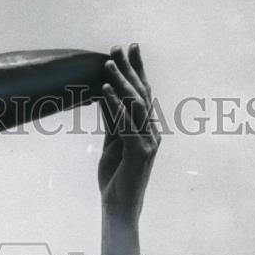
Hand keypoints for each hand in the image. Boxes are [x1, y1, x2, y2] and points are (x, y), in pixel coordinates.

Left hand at [97, 44, 159, 221]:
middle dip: (131, 68)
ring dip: (120, 81)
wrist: (119, 207)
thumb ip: (113, 121)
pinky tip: (103, 91)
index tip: (128, 49)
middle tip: (118, 46)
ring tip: (107, 64)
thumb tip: (104, 95)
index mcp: (146, 129)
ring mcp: (148, 141)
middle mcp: (151, 132)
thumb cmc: (116, 178)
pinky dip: (114, 105)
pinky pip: (126, 123)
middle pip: (141, 93)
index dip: (137, 70)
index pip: (142, 93)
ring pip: (134, 104)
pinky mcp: (139, 152)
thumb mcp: (112, 144)